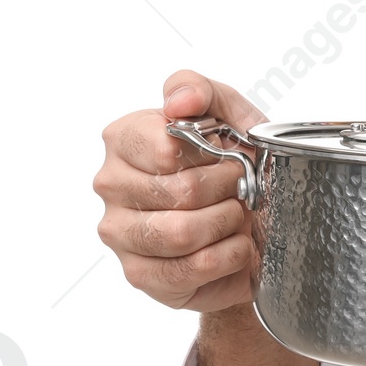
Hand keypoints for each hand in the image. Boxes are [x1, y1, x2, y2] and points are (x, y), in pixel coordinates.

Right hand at [94, 71, 266, 312]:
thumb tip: (178, 101)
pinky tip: (233, 245)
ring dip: (227, 223)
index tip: (228, 156)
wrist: (254, 223)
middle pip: (180, 192)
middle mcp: (111, 185)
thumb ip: (202, 91)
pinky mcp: (140, 274)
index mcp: (125, 139)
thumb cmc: (234, 166)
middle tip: (241, 188)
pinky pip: (193, 268)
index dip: (212, 155)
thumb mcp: (231, 115)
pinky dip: (229, 256)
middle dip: (229, 190)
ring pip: (182, 233)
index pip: (163, 146)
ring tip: (236, 215)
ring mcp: (119, 233)